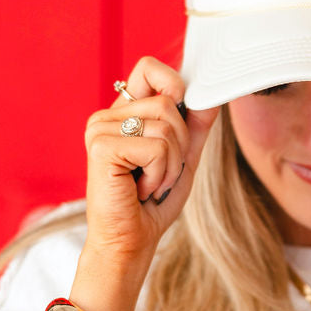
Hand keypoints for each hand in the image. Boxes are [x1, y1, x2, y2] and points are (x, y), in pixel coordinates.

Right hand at [72, 57, 219, 310]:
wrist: (130, 242)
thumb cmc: (151, 203)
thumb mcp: (183, 158)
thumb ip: (196, 126)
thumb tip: (211, 96)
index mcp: (123, 112)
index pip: (149, 68)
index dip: (174, 85)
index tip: (182, 118)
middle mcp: (107, 116)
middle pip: (169, 100)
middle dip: (181, 142)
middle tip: (162, 170)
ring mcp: (100, 129)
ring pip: (166, 125)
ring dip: (171, 163)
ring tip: (151, 182)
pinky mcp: (101, 147)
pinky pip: (156, 147)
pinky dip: (160, 173)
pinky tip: (141, 189)